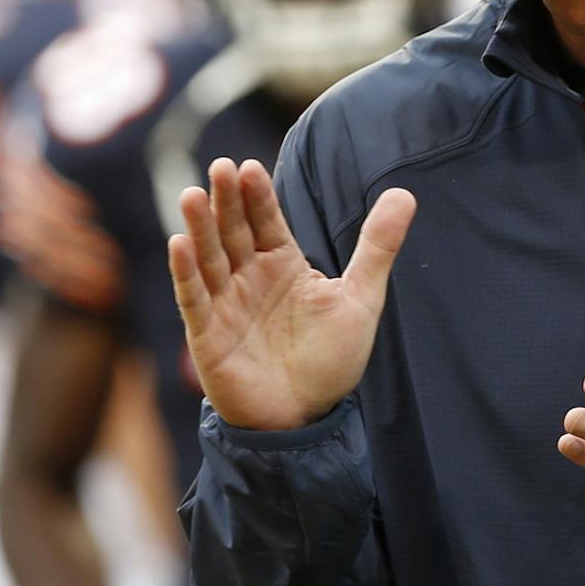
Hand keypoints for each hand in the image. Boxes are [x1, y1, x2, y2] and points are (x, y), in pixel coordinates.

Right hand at [168, 157, 414, 431]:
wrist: (306, 419)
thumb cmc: (329, 361)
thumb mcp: (360, 299)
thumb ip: (377, 247)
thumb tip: (405, 193)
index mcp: (282, 265)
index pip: (266, 220)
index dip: (257, 195)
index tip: (250, 167)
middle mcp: (249, 278)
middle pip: (233, 231)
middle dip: (226, 200)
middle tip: (221, 166)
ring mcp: (225, 304)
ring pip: (209, 257)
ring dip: (199, 227)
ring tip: (191, 194)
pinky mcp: (208, 334)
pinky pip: (193, 298)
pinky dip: (185, 272)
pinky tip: (179, 244)